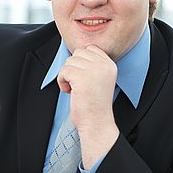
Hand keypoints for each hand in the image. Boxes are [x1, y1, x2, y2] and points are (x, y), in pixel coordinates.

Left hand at [57, 45, 119, 168]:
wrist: (96, 123)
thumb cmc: (95, 105)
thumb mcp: (99, 80)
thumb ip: (92, 65)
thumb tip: (75, 55)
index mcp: (110, 65)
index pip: (90, 49)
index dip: (82, 62)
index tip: (84, 78)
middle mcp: (104, 65)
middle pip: (78, 53)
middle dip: (73, 68)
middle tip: (78, 84)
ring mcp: (93, 71)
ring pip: (69, 61)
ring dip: (67, 75)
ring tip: (75, 89)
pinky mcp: (81, 78)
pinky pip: (63, 71)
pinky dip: (62, 82)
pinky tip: (70, 92)